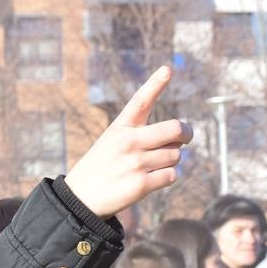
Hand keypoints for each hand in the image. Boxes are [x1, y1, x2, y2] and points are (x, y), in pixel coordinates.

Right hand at [63, 66, 192, 218]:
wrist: (81, 198)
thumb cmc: (102, 166)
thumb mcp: (112, 141)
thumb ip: (143, 135)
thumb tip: (181, 138)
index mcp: (120, 127)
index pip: (141, 100)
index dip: (156, 83)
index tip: (168, 69)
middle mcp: (128, 142)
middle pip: (175, 129)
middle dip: (186, 133)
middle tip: (185, 137)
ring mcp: (135, 163)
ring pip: (175, 155)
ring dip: (171, 159)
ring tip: (153, 164)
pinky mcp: (141, 185)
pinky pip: (171, 176)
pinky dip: (166, 177)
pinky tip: (152, 179)